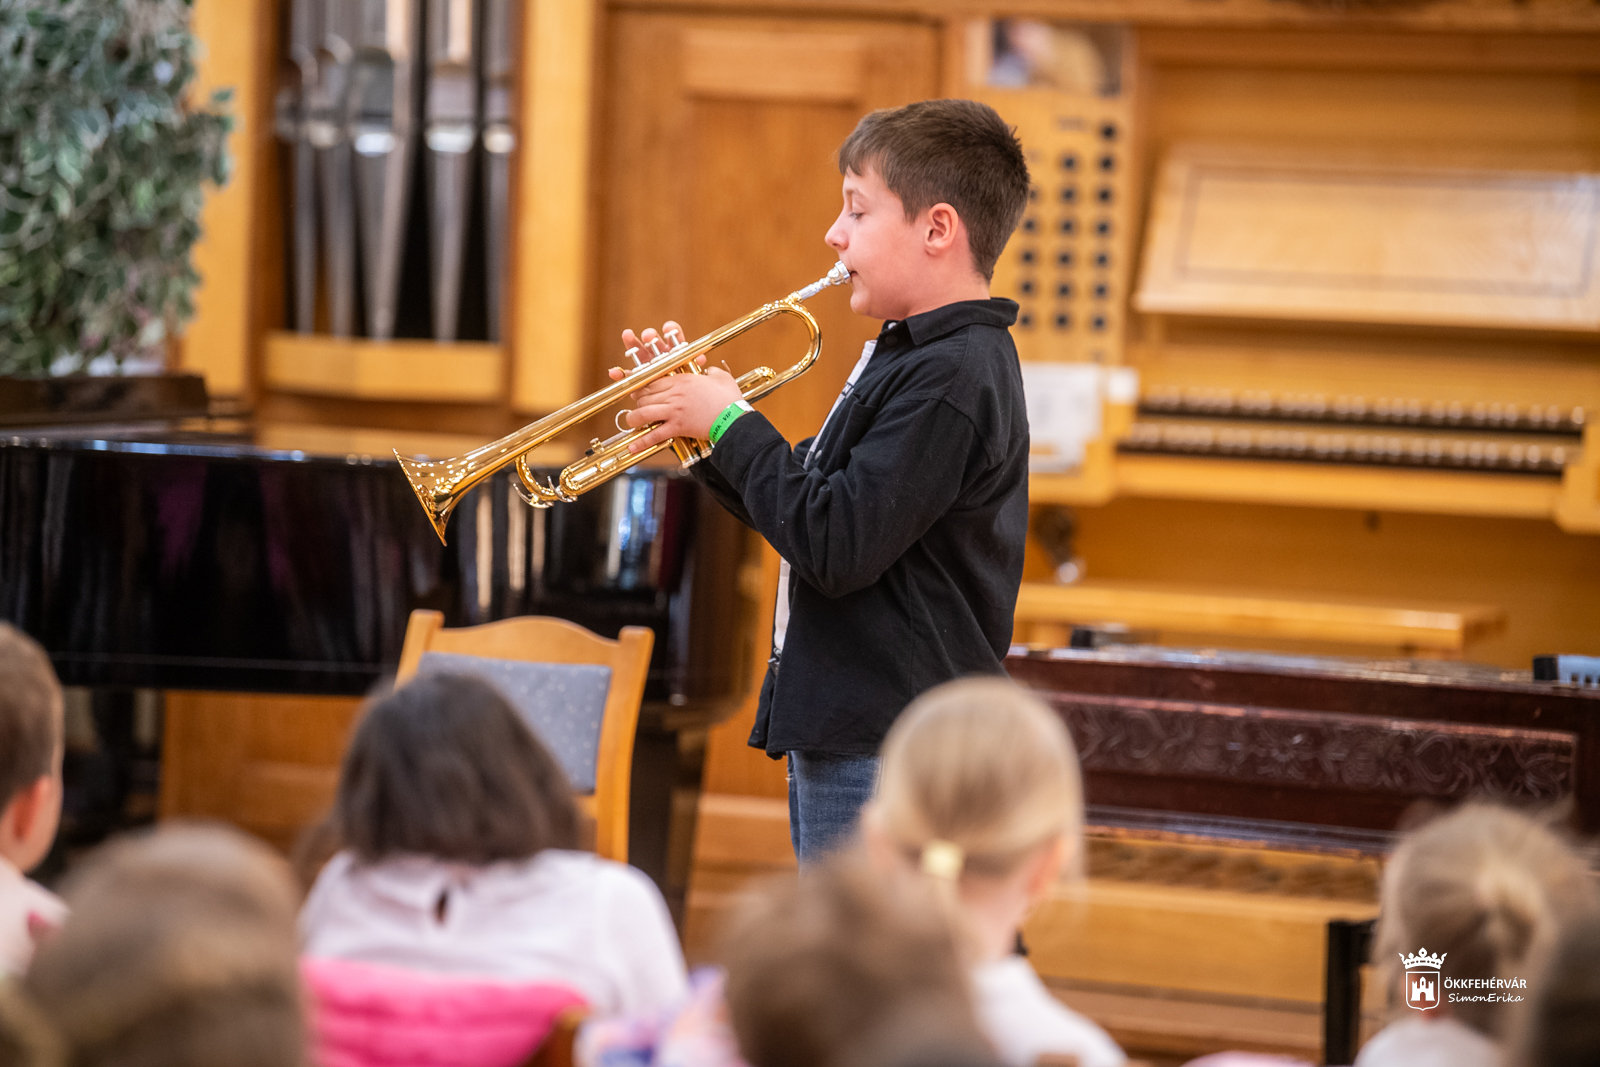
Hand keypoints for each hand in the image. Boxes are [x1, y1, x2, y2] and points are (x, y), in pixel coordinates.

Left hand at [611, 322, 743, 450]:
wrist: (734, 419)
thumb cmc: (730, 399)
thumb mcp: (722, 378)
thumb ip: (712, 371)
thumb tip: (710, 369)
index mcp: (683, 380)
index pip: (653, 381)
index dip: (642, 386)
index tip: (639, 391)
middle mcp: (674, 394)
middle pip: (644, 395)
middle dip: (637, 402)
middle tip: (637, 407)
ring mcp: (674, 411)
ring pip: (643, 412)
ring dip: (634, 418)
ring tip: (632, 422)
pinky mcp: (677, 427)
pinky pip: (654, 435)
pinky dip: (642, 441)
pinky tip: (632, 447)